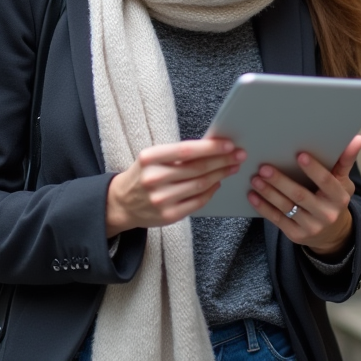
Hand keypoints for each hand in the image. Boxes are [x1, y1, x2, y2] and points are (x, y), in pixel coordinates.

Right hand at [106, 139, 244, 236]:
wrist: (122, 203)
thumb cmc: (142, 175)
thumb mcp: (152, 158)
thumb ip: (177, 154)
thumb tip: (212, 146)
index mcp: (149, 158)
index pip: (186, 150)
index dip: (210, 147)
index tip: (228, 144)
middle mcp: (154, 179)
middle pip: (197, 168)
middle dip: (222, 160)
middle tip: (239, 155)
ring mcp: (161, 200)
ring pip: (200, 185)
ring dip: (221, 174)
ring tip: (232, 167)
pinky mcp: (168, 216)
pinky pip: (197, 202)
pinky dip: (211, 192)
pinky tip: (218, 183)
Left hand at [247, 134, 360, 256]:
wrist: (332, 234)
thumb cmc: (334, 199)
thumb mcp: (343, 182)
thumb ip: (345, 160)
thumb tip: (358, 138)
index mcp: (339, 198)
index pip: (326, 182)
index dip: (313, 169)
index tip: (299, 154)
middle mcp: (326, 214)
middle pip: (301, 196)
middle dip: (281, 181)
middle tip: (264, 167)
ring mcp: (311, 227)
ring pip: (286, 208)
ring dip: (268, 193)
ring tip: (255, 179)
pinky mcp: (296, 235)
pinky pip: (277, 220)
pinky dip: (263, 207)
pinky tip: (252, 195)